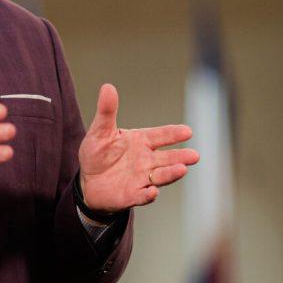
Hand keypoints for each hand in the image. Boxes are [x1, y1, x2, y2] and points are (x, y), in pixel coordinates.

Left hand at [79, 83, 199, 211]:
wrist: (88, 181)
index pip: (161, 136)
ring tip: (181, 169)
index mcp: (141, 142)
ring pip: (160, 176)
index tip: (187, 131)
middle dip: (180, 157)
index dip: (174, 134)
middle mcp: (146, 161)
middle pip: (167, 158)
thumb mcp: (100, 131)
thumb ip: (107, 111)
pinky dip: (148, 195)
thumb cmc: (98, 153)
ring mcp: (141, 179)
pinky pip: (141, 196)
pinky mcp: (131, 195)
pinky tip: (153, 192)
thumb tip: (107, 87)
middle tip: (194, 156)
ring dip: (170, 174)